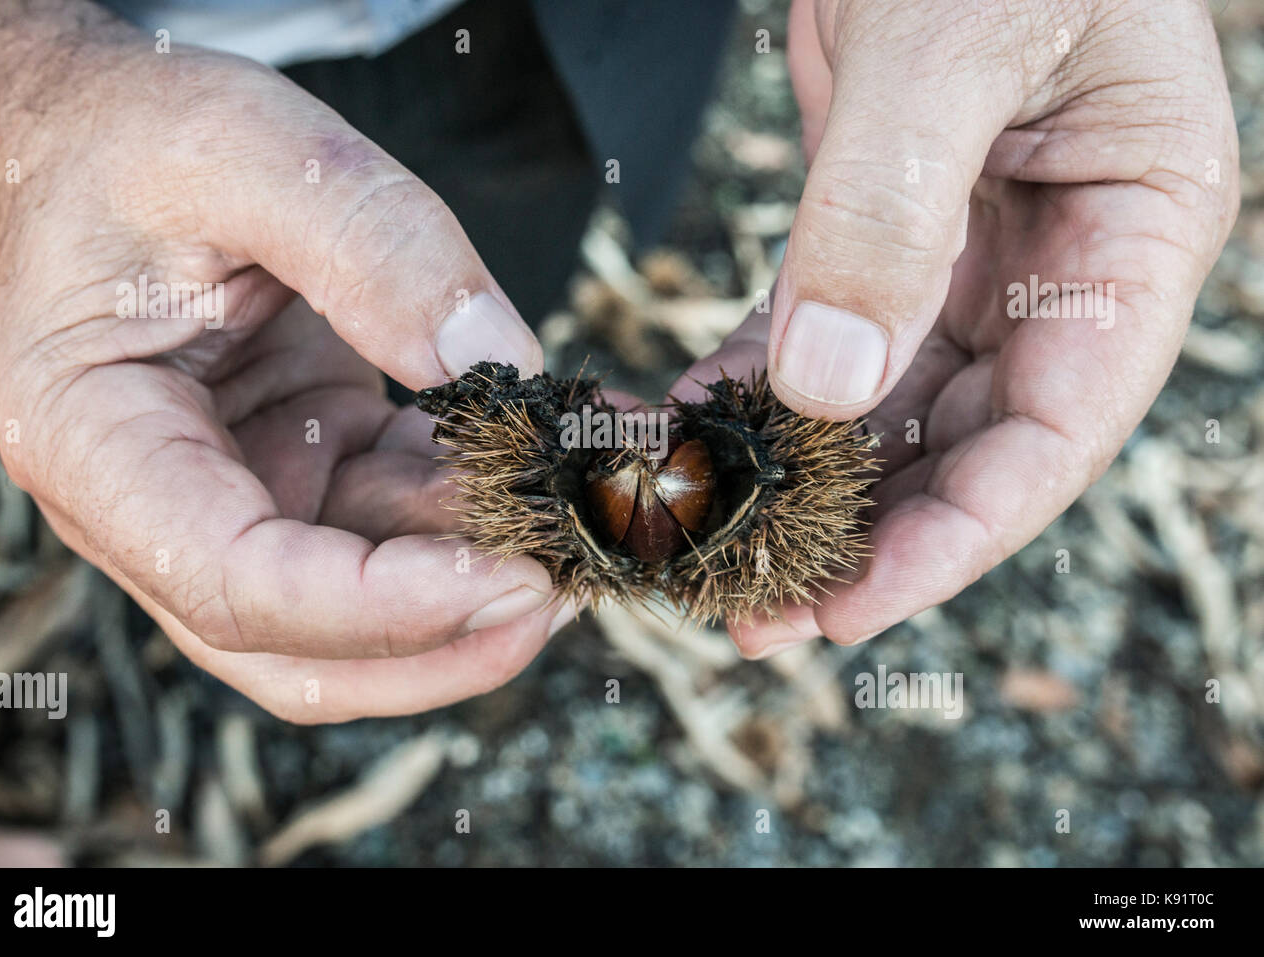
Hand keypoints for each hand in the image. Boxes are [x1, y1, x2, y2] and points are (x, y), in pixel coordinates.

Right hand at [0, 5, 566, 720]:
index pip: (237, 587)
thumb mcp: (248, 150)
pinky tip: (551, 463)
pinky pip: (400, 529)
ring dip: (479, 580)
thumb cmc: (142, 143)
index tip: (512, 580)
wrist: (112, 145)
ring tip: (584, 513)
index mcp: (98, 445)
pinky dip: (476, 513)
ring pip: (365, 610)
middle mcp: (158, 507)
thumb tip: (494, 361)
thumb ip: (371, 245)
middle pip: (299, 650)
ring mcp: (239, 498)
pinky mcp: (307, 471)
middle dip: (441, 642)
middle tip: (566, 587)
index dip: (381, 608)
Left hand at [675, 0, 1238, 655]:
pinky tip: (695, 431)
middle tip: (759, 611)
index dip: (962, 532)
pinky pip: (820, 332)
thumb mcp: (951, 42)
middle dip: (869, 536)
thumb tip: (832, 387)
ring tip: (716, 551)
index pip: (1060, 426)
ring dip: (807, 483)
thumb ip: (890, 212)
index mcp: (1136, 226)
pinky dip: (758, 389)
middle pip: (970, 438)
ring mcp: (969, 247)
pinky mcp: (878, 226)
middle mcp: (1061, 256)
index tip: (855, 607)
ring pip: (890, 404)